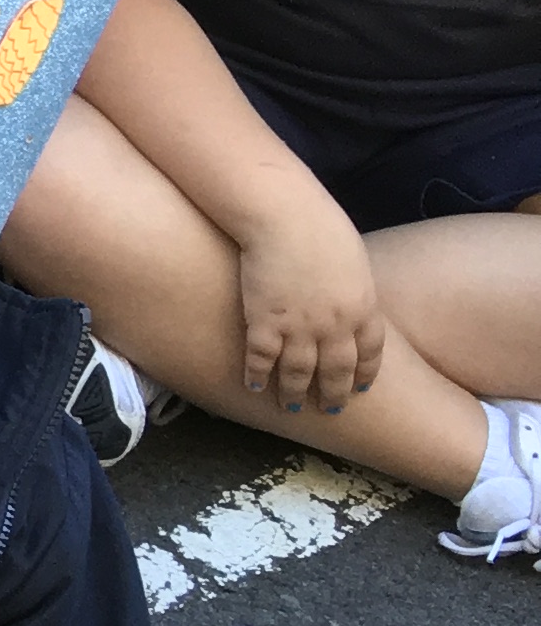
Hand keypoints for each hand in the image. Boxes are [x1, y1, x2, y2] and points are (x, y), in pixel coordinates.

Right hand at [235, 200, 386, 413]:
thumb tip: (345, 293)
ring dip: (296, 393)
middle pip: (338, 369)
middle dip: (336, 392)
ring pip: (300, 372)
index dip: (365, 373)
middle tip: (332, 409)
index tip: (362, 388)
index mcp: (362, 306)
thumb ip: (351, 283)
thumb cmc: (319, 225)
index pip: (370, 352)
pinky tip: (255, 386)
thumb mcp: (352, 257)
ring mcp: (299, 327)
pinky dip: (258, 376)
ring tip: (293, 407)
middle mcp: (335, 325)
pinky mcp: (264, 322)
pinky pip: (261, 359)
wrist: (284, 216)